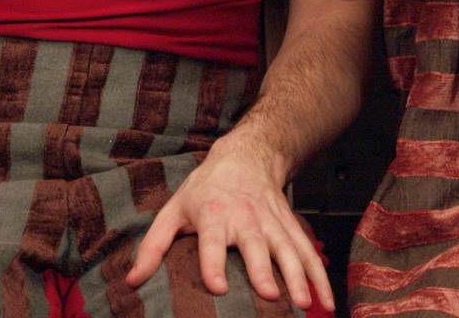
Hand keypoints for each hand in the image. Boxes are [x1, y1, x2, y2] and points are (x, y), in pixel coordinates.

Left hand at [124, 134, 332, 311]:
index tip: (219, 287)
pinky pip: (308, 253)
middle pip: (256, 245)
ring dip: (298, 276)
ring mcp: (273, 223)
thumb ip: (153, 246)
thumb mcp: (174, 209)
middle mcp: (246, 218)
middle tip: (270, 295)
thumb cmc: (206, 189)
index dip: (214, 264)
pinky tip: (326, 302)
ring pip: (289, 250)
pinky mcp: (291, 228)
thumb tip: (132, 281)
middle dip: (264, 270)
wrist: (248, 156)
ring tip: (304, 303)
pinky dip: (319, 277)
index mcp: (214, 214)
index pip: (213, 241)